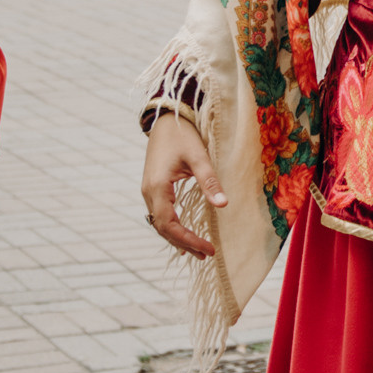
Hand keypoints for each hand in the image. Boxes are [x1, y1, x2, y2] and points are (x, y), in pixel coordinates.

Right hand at [142, 111, 227, 257]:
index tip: (208, 249)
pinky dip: (172, 228)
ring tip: (198, 251)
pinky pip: (160, 215)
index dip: (188, 240)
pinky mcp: (153, 188)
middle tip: (207, 254)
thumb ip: (209, 180)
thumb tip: (223, 204)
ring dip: (178, 238)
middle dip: (184, 243)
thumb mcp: (198, 156)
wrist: (166, 118)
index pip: (170, 224)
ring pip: (160, 223)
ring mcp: (149, 191)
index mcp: (158, 187)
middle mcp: (149, 192)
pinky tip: (184, 235)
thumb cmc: (183, 135)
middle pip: (163, 228)